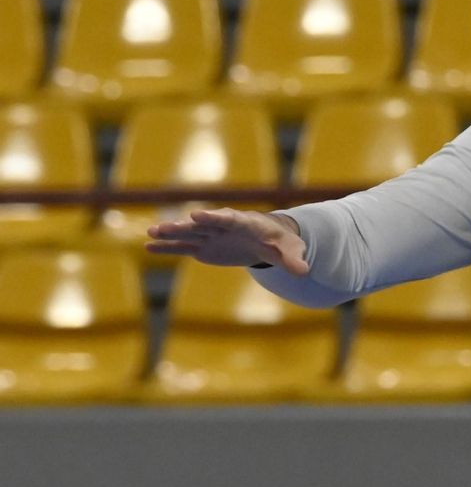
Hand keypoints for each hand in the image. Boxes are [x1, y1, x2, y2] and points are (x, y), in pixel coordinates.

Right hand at [147, 208, 309, 274]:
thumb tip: (305, 271)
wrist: (269, 240)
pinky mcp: (204, 247)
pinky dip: (168, 247)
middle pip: (202, 226)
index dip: (213, 217)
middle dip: (184, 225)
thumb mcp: (290, 250)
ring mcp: (211, 236)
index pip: (228, 219)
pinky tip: (149, 246)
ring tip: (150, 233)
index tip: (198, 215)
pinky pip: (184, 247)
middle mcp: (224, 226)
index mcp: (245, 223)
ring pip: (189, 234)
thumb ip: (294, 259)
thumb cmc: (281, 242)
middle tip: (164, 226)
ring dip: (170, 234)